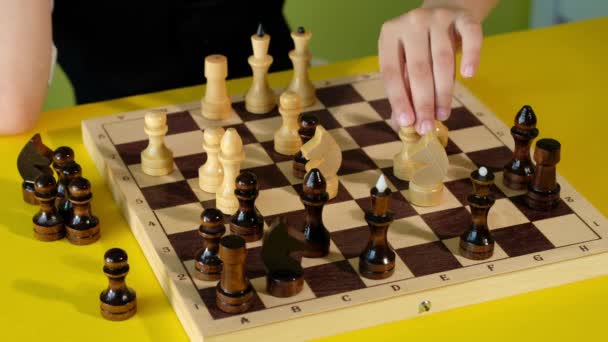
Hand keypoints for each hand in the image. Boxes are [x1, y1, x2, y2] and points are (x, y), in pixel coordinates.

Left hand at [379, 6, 482, 134]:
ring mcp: (438, 17)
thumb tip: (402, 125)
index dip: (399, 99)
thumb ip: (403, 90)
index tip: (407, 122)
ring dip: (444, 91)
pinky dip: (471, 56)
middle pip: (418, 69)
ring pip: (443, 59)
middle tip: (426, 126)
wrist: (446, 11)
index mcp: (390, 35)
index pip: (391, 72)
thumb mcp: (405, 63)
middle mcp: (412, 22)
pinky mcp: (463, 16)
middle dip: (423, 102)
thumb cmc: (421, 46)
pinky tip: (469, 76)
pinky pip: (471, 37)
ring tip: (443, 114)